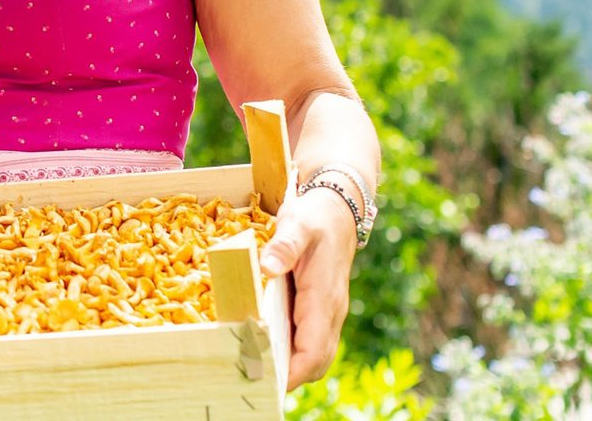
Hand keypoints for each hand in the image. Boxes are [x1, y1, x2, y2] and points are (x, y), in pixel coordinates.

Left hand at [260, 185, 357, 388]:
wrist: (338, 209)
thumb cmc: (316, 217)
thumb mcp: (298, 224)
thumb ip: (284, 245)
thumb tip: (266, 267)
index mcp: (324, 298)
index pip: (314, 350)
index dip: (294, 371)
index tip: (268, 381)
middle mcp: (330, 312)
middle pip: (316, 361)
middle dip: (290, 377)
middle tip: (253, 382)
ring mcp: (327, 312)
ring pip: (315, 355)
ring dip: (291, 368)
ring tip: (256, 371)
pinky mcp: (319, 309)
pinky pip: (310, 341)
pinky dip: (292, 353)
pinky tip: (265, 349)